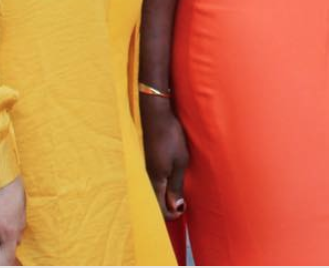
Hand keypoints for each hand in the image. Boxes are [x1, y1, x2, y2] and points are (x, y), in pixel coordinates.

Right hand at [141, 96, 188, 219]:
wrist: (156, 114)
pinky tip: (168, 178)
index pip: (160, 210)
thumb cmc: (170, 137)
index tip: (184, 208)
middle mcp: (145, 180)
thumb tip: (176, 208)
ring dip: (163, 196)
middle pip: (154, 204)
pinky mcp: (144, 162)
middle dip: (167, 207)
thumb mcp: (180, 161)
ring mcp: (143, 170)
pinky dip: (160, 186)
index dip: (173, 214)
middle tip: (182, 202)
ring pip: (152, 193)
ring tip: (177, 190)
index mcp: (154, 182)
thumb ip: (176, 185)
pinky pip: (150, 181)